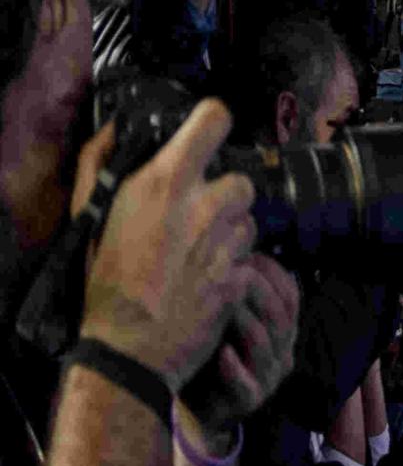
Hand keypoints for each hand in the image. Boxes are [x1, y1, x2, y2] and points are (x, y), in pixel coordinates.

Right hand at [79, 101, 257, 391]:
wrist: (130, 347)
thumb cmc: (105, 280)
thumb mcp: (89, 214)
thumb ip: (100, 162)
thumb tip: (117, 129)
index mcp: (166, 182)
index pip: (216, 119)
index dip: (213, 123)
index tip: (207, 135)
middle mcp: (205, 205)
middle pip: (241, 178)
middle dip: (224, 194)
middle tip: (197, 215)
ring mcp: (229, 241)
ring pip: (249, 218)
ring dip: (231, 231)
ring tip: (197, 252)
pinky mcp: (245, 273)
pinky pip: (251, 256)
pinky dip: (235, 264)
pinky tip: (207, 278)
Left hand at [176, 253, 299, 442]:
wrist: (201, 408)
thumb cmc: (212, 354)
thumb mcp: (227, 318)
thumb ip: (235, 289)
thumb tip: (232, 239)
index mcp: (282, 329)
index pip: (290, 293)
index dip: (271, 271)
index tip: (244, 253)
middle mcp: (281, 351)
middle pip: (280, 315)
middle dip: (257, 289)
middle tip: (231, 271)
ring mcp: (268, 378)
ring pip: (265, 345)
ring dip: (244, 322)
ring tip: (224, 305)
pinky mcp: (249, 402)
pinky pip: (246, 384)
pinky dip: (234, 367)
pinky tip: (220, 352)